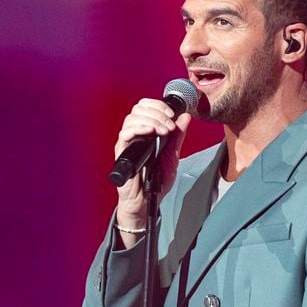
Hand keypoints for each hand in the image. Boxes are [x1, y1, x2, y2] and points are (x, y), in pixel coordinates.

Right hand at [115, 99, 191, 228]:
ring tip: (164, 131)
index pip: (147, 107)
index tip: (172, 115)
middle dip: (157, 112)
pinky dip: (139, 129)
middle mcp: (135, 134)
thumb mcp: (172, 155)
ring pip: (132, 118)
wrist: (147, 201)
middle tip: (170, 125)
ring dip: (151, 120)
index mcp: (146, 131)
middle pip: (139, 109)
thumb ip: (178, 136)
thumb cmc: (156, 181)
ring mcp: (128, 142)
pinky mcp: (122, 151)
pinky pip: (125, 133)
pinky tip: (151, 133)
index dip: (159, 106)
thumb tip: (185, 116)